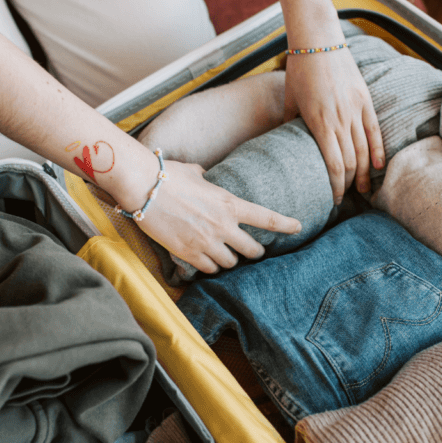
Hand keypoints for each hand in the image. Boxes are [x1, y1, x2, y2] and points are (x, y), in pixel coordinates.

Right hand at [137, 160, 301, 273]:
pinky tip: (206, 261)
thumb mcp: (195, 174)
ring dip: (229, 260)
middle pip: (252, 250)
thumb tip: (204, 175)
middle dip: (255, 252)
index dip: (285, 224)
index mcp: (229, 203)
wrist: (143, 187)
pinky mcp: (188, 254)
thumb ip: (207, 179)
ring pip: (230, 263)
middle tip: (254, 252)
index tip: (298, 227)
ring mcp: (206, 242)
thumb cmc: (168, 175)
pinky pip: (209, 269)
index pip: (266, 218)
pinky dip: (210, 267)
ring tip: (224, 255)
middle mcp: (223, 225)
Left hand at [284, 49, 384, 202]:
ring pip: (364, 150)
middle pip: (351, 162)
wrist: (319, 40)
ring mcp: (355, 109)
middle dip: (349, 184)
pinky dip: (378, 150)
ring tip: (363, 188)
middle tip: (347, 197)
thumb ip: (289, 124)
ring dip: (364, 173)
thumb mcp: (290, 99)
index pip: (333, 165)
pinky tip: (378, 166)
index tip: (334, 199)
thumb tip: (285, 145)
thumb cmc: (299, 69)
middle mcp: (340, 119)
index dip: (336, 186)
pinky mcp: (365, 99)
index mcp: (319, 122)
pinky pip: (375, 130)